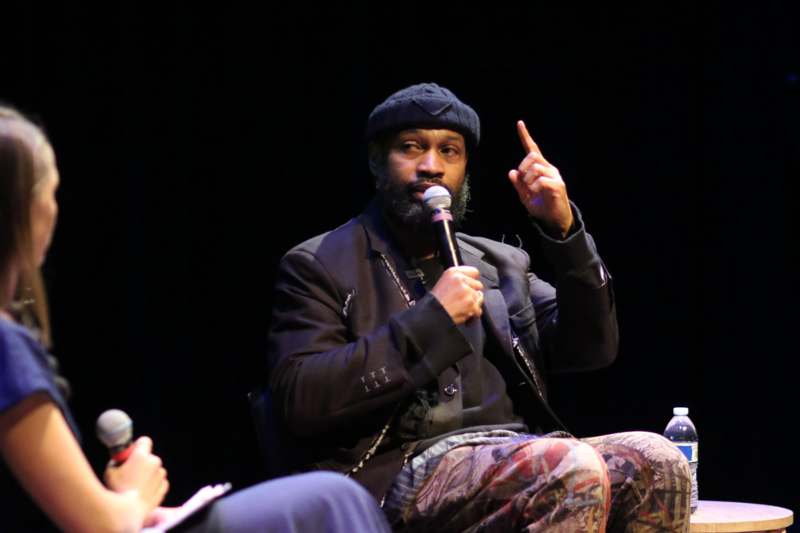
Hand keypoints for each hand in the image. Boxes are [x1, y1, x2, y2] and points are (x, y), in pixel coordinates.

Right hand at [104, 436, 168, 514]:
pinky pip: (159, 482)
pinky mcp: (163, 487)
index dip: (137, 446)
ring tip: (134, 486)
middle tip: (129, 474)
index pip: (145, 441)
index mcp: (141, 456)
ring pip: (154, 470)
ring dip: (147, 474)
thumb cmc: (117, 490)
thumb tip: (120, 460)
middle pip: (149, 458)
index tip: (131, 454)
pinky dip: (152, 485)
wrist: (127, 512)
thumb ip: (117, 461)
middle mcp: (154, 462)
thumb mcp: (110, 471)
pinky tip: (141, 492)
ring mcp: (160, 475)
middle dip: (141, 463)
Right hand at [430, 266, 483, 324]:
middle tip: (462, 298)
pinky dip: (472, 313)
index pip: (474, 272)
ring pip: (479, 297)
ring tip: (461, 306)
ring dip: (473, 303)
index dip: (472, 280)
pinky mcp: (470, 303)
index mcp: (453, 273)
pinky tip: (463, 312)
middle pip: (478, 285)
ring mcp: (466, 292)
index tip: (470, 285)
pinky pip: (478, 309)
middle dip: (473, 293)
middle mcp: (460, 280)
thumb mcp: (444, 282)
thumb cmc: (435, 302)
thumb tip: (471, 281)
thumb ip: (459, 279)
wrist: (432, 314)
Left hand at [508, 120, 573, 237]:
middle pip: (532, 157)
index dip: (525, 136)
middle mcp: (549, 169)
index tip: (519, 123)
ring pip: (536, 168)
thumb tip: (512, 172)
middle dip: (523, 167)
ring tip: (531, 191)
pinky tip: (535, 194)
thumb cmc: (541, 206)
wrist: (553, 221)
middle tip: (523, 181)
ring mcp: (555, 176)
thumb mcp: (525, 195)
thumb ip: (518, 184)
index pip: (532, 149)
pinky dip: (534, 187)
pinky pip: (541, 181)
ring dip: (528, 180)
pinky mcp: (558, 186)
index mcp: (541, 169)